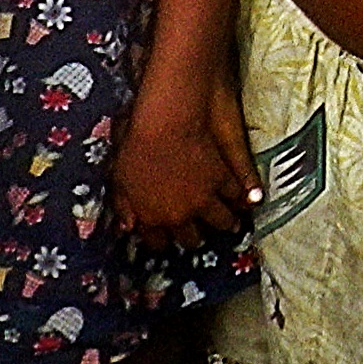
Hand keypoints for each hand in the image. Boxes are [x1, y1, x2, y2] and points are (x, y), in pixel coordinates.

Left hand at [116, 89, 251, 246]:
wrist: (165, 122)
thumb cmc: (136, 147)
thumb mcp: (119, 178)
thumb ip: (122, 206)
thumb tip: (125, 227)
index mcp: (152, 216)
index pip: (158, 242)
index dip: (162, 240)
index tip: (165, 238)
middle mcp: (180, 215)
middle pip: (192, 238)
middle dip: (194, 238)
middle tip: (197, 235)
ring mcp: (203, 199)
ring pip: (221, 221)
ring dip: (225, 224)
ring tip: (230, 225)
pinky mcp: (221, 181)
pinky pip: (235, 196)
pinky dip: (239, 199)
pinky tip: (243, 201)